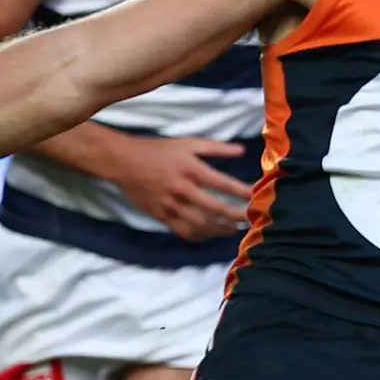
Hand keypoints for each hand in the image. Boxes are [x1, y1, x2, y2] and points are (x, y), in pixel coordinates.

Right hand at [107, 134, 251, 241]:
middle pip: (216, 208)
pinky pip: (184, 231)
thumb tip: (242, 151)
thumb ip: (216, 148)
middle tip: (249, 219)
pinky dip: (200, 236)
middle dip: (237, 216)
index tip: (255, 196)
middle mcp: (183, 189)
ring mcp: (171, 205)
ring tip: (233, 230)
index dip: (242, 192)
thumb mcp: (187, 143)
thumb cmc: (158, 150)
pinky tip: (210, 234)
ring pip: (202, 225)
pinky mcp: (161, 216)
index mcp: (191, 169)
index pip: (223, 184)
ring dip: (220, 229)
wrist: (124, 162)